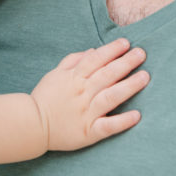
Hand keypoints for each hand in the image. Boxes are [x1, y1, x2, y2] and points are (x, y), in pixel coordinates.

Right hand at [30, 38, 148, 150]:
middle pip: (107, 75)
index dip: (111, 50)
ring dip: (129, 86)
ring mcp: (86, 113)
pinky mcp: (89, 132)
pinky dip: (122, 121)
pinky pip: (108, 126)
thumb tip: (93, 51)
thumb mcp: (55, 74)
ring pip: (111, 96)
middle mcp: (82, 93)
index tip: (126, 43)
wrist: (31, 125)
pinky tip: (137, 115)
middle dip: (125, 63)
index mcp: (73, 77)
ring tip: (145, 77)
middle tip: (141, 54)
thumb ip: (73, 60)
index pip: (96, 60)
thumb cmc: (44, 98)